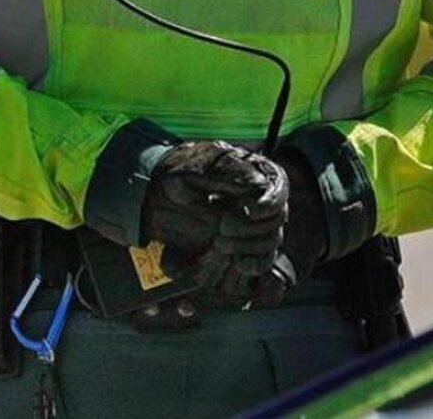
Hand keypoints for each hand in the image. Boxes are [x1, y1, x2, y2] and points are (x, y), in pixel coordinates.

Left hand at [140, 141, 289, 301]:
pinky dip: (252, 266)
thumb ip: (228, 172)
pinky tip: (237, 265)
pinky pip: (260, 263)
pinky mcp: (242, 248)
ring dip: (248, 247)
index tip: (252, 210)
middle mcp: (258, 200)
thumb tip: (258, 186)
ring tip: (218, 244)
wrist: (153, 196)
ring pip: (270, 242)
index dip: (271, 201)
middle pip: (277, 219)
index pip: (279, 186)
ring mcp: (252, 226)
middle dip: (252, 228)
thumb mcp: (196, 166)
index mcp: (252, 172)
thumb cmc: (176, 173)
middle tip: (222, 227)